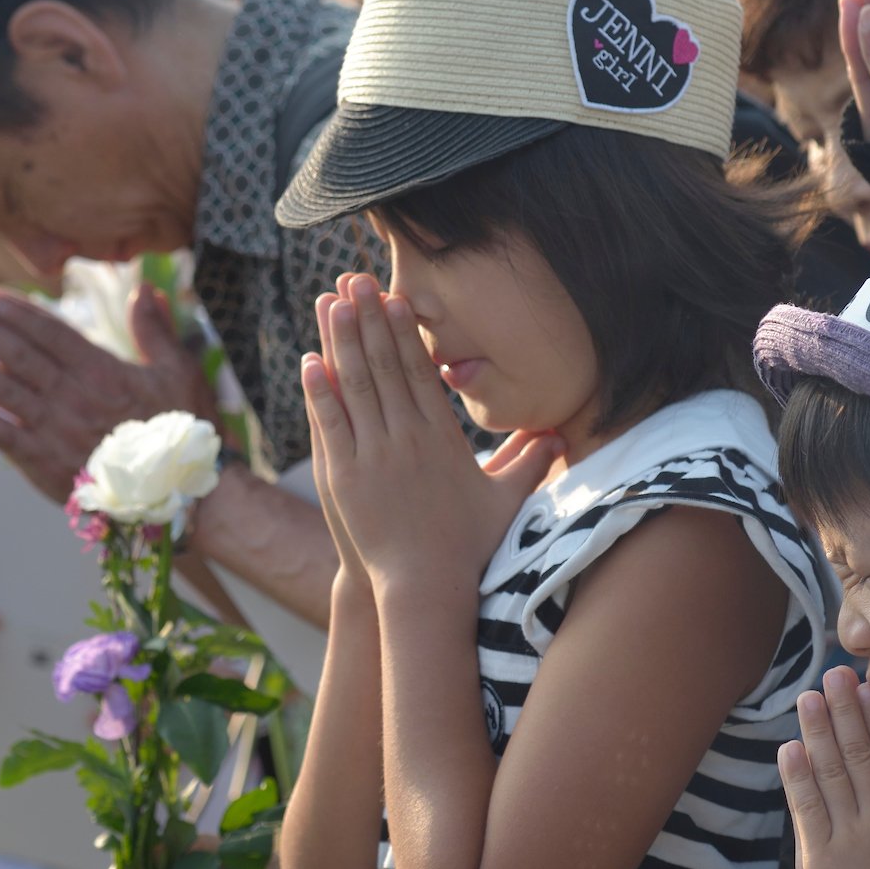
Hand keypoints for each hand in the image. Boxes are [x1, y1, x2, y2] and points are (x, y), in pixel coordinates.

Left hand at [0, 284, 219, 502]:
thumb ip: (155, 330)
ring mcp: (58, 433)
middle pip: (18, 355)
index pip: (51, 333)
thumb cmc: (181, 433)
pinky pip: (10, 441)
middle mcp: (75, 398)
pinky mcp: (49, 467)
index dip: (17, 312)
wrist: (180, 499)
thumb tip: (146, 289)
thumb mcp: (179, 373)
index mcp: (104, 373)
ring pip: (6, 392)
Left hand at [300, 273, 560, 596]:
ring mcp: (373, 456)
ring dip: (340, 342)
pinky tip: (309, 361)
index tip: (393, 298)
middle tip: (355, 280)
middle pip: (385, 367)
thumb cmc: (469, 548)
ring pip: (355, 387)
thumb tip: (560, 436)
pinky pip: (331, 424)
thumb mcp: (506, 500)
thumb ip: (528, 460)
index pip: (420, 372)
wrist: (428, 588)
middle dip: (368, 319)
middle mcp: (406, 439)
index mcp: (441, 437)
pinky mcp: (345, 478)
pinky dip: (319, 392)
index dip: (404, 331)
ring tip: (329, 304)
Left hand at [779, 665, 869, 868]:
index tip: (868, 690)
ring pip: (831, 773)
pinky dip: (797, 776)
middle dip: (845, 711)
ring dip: (817, 732)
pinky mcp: (820, 860)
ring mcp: (848, 838)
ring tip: (808, 698)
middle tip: (833, 675)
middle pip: (859, 754)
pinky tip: (790, 748)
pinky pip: (807, 808)